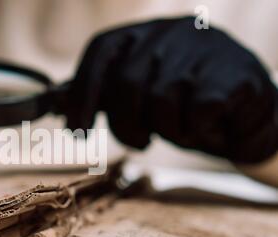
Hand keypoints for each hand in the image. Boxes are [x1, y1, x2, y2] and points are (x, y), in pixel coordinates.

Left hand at [65, 16, 277, 163]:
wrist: (243, 114)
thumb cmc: (183, 105)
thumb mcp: (138, 97)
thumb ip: (103, 94)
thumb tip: (56, 102)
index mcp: (141, 33)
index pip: (100, 52)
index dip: (82, 94)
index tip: (77, 131)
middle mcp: (169, 31)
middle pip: (126, 83)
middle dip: (125, 126)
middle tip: (140, 141)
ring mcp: (203, 46)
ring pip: (161, 101)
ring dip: (166, 130)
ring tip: (182, 128)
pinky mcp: (233, 71)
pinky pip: (196, 111)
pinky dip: (197, 129)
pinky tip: (209, 125)